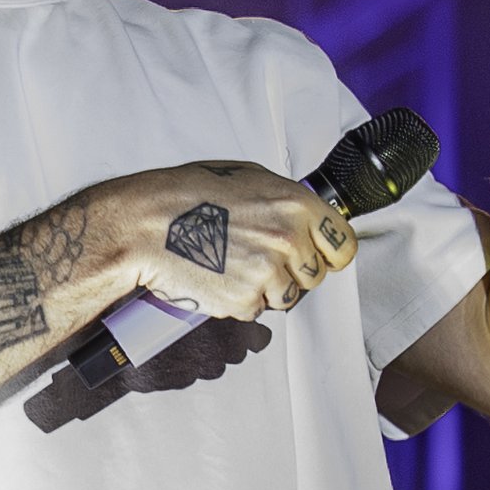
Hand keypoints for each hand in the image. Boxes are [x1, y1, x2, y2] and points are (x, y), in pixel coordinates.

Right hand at [89, 159, 356, 321]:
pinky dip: (239, 300)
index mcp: (296, 205)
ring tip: (232, 264)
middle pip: (315, 276)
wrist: (145, 226)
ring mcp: (268, 273)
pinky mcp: (244, 300)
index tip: (314, 254)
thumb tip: (306, 218)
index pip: (345, 245)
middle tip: (257, 257)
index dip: (328, 252)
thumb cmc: (186, 196)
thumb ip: (285, 201)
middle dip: (292, 272)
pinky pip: (255, 310)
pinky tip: (217, 277)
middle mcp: (288, 239)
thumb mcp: (247, 179)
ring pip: (286, 297)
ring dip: (265, 289)